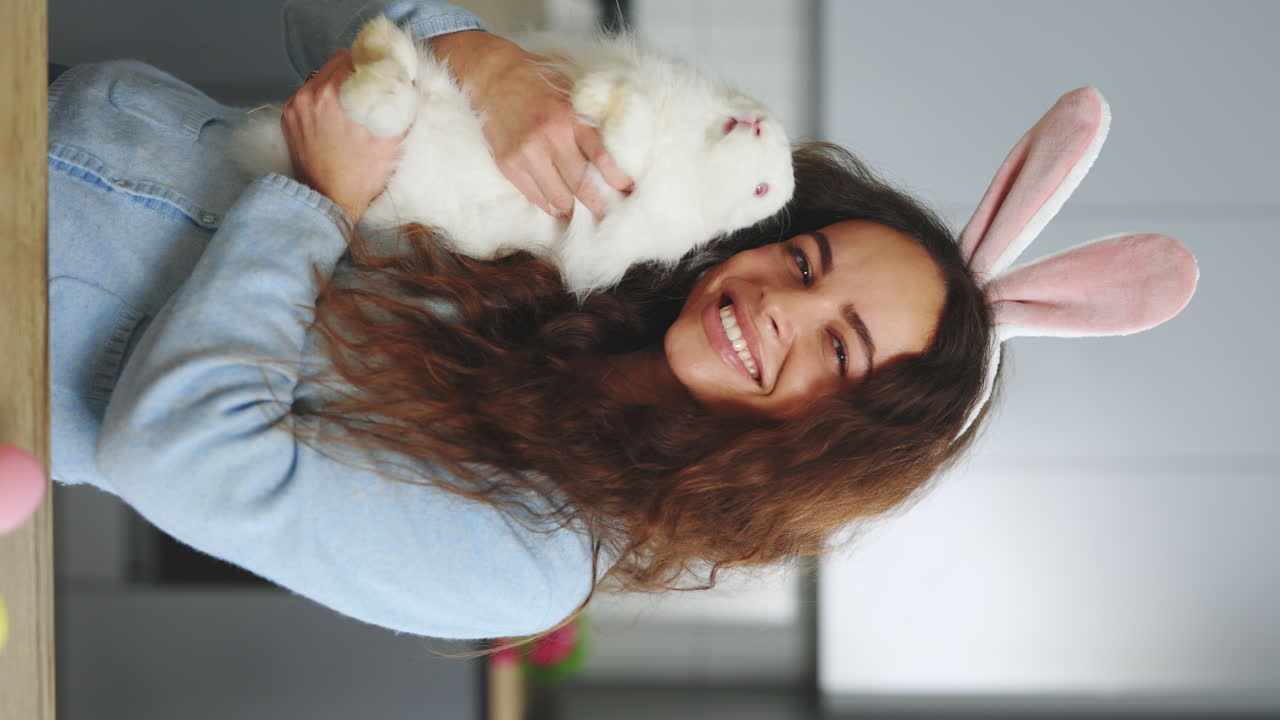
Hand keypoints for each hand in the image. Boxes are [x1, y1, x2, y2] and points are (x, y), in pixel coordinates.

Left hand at [280, 49, 404, 222]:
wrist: (330, 201)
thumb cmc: (362, 174)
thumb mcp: (392, 138)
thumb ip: (398, 101)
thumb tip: (404, 79)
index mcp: (335, 93)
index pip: (354, 56)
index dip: (371, 65)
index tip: (380, 78)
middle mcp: (310, 94)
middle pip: (336, 63)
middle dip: (354, 74)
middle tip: (367, 94)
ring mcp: (296, 106)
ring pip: (321, 78)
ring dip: (337, 87)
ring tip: (350, 110)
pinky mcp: (288, 118)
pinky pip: (309, 96)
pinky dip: (322, 102)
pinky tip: (334, 121)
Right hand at [431, 31, 633, 219]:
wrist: (493, 75)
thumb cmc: (537, 81)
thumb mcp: (571, 89)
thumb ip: (590, 115)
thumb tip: (619, 143)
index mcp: (571, 117)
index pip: (603, 157)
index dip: (619, 180)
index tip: (628, 190)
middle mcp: (550, 137)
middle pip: (581, 185)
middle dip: (598, 204)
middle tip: (609, 213)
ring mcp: (526, 153)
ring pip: (557, 197)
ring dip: (572, 210)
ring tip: (583, 214)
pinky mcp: (508, 163)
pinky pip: (533, 196)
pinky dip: (549, 206)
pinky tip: (558, 207)